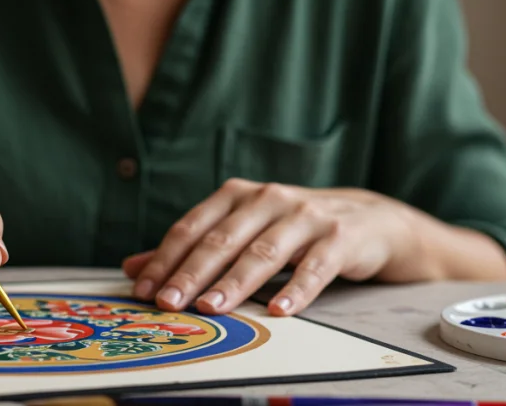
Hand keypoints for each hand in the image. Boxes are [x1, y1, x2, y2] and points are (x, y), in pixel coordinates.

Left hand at [122, 178, 425, 316]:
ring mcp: (306, 215)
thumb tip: (134, 267)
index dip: (165, 258)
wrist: (372, 220)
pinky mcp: (340, 236)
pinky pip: (315, 266)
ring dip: (235, 283)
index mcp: (239, 195)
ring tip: (212, 308)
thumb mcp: (244, 230)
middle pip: (223, 240)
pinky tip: (280, 312)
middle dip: (192, 273)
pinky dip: (297, 289)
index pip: (193, 228)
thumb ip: (193, 248)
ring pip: (263, 252)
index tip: (144, 290)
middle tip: (169, 303)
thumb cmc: (296, 228)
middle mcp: (269, 198)